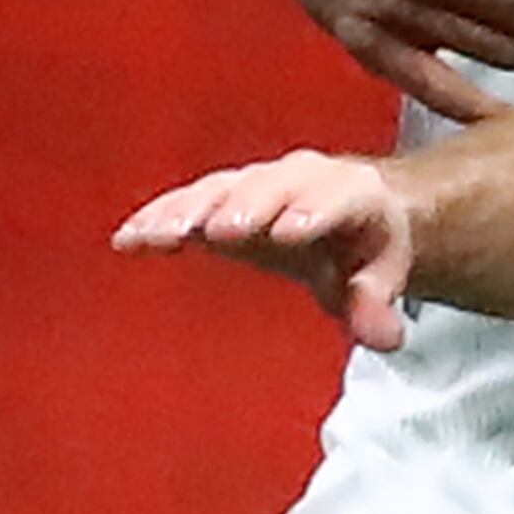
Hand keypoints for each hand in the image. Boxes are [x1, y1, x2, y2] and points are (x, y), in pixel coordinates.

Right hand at [114, 151, 421, 349]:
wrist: (346, 214)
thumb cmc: (363, 247)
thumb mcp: (380, 275)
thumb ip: (376, 303)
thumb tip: (384, 336)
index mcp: (351, 192)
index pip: (335, 198)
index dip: (312, 212)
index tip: (287, 233)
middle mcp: (300, 177)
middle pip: (270, 188)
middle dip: (245, 207)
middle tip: (219, 230)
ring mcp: (256, 184)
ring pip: (221, 191)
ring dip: (188, 211)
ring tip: (157, 234)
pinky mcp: (220, 198)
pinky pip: (187, 203)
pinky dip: (159, 218)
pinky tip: (129, 239)